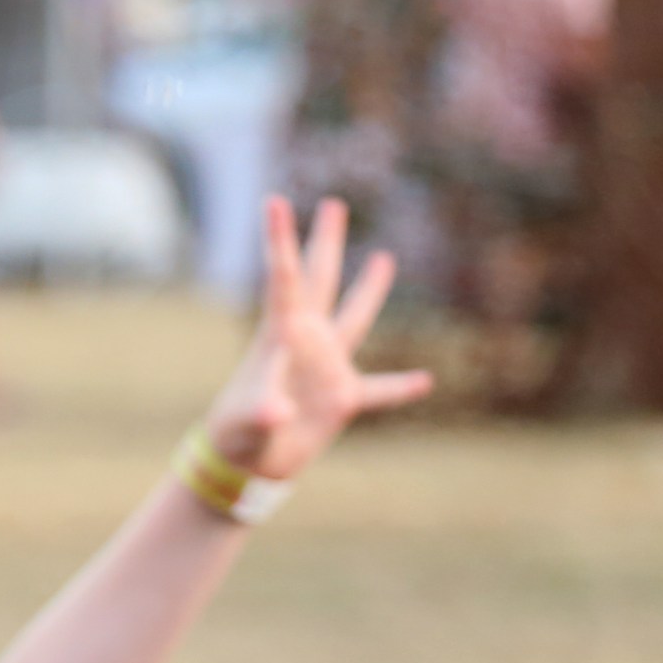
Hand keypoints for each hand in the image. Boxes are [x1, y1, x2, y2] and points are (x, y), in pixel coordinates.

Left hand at [205, 195, 433, 483]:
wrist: (244, 463)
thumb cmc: (237, 434)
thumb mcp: (248, 420)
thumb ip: (263, 410)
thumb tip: (280, 410)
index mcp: (280, 334)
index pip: (283, 277)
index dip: (280, 238)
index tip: (274, 199)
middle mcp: (306, 341)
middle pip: (320, 279)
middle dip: (325, 242)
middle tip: (333, 204)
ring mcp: (326, 366)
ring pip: (354, 318)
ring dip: (369, 289)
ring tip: (384, 256)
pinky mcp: (341, 399)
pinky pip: (379, 391)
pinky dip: (401, 386)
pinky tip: (425, 380)